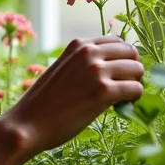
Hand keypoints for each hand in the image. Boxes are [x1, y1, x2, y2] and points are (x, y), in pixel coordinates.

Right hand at [0, 35, 143, 157]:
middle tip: (125, 87)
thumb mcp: (62, 69)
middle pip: (131, 52)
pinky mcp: (103, 92)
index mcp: (78, 45)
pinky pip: (136, 89)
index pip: (117, 41)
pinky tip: (123, 106)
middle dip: (133, 70)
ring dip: (135, 84)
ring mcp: (97, 70)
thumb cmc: (44, 102)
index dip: (124, 58)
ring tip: (123, 98)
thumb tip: (115, 67)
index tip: (120, 73)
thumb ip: (84, 63)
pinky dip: (135, 99)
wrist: (27, 123)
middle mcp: (89, 52)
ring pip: (137, 70)